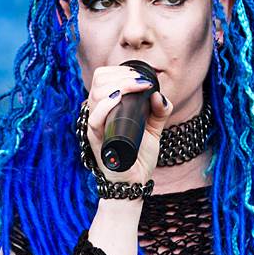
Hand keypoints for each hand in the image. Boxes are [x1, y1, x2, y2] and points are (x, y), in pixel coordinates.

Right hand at [84, 65, 172, 185]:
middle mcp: (98, 114)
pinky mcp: (97, 141)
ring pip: (96, 94)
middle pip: (99, 81)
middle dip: (122, 75)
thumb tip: (159, 95)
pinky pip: (94, 118)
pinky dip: (106, 105)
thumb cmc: (139, 156)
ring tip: (137, 88)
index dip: (120, 71)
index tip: (140, 77)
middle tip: (141, 83)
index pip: (103, 78)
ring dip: (119, 85)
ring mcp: (96, 127)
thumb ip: (159, 111)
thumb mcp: (153, 129)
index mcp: (107, 108)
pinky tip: (118, 98)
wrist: (135, 183)